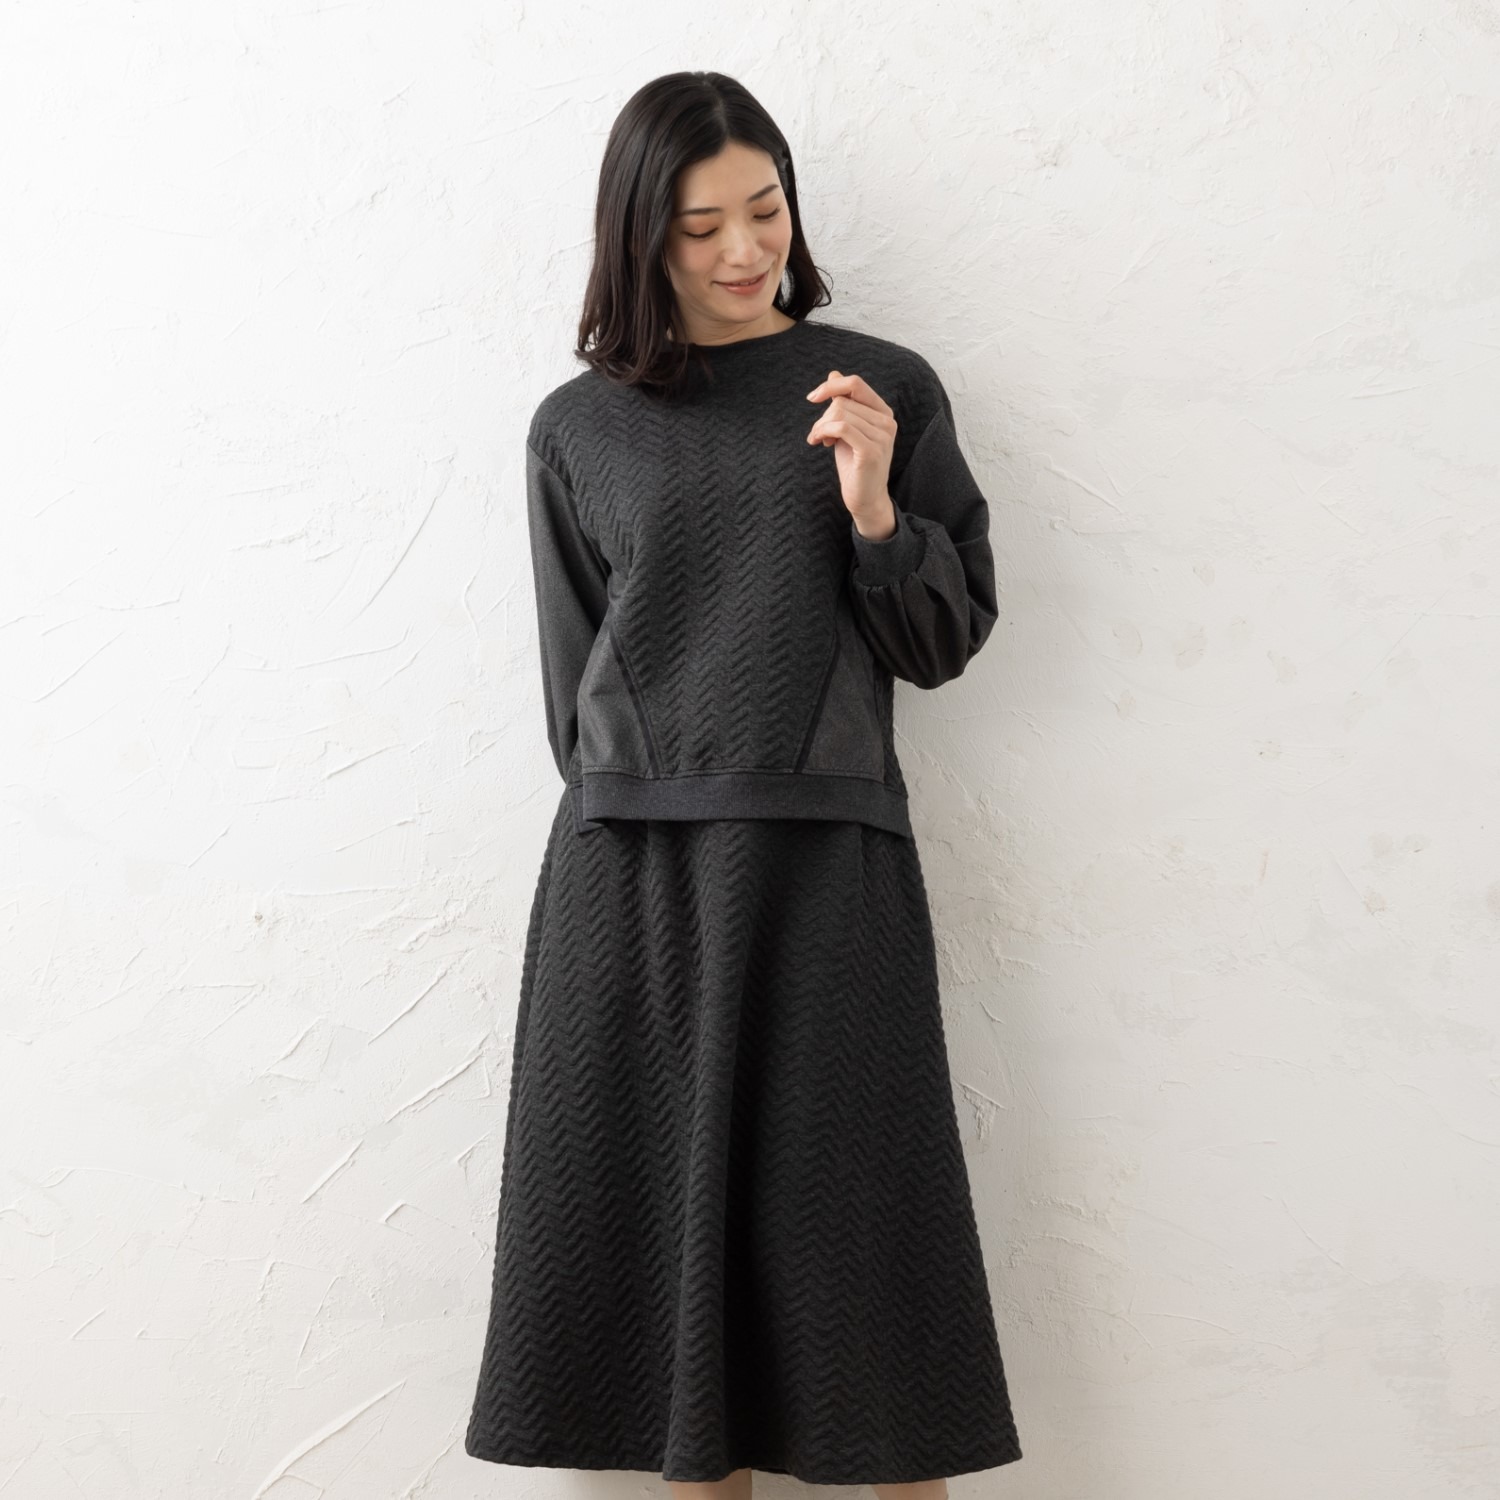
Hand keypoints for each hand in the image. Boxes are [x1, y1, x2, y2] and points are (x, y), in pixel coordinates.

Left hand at [806, 370, 897, 535]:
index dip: (831, 386)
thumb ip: (844, 403)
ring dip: (820, 427)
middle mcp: (887, 421)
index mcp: (883, 412)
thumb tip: (834, 374)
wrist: (865, 498)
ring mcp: (882, 436)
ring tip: (818, 440)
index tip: (812, 398)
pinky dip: (823, 432)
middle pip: (842, 401)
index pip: (855, 384)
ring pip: (839, 414)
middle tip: (817, 435)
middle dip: (822, 417)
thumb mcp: (848, 429)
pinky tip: (818, 442)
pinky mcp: (871, 451)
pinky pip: (841, 427)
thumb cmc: (854, 464)